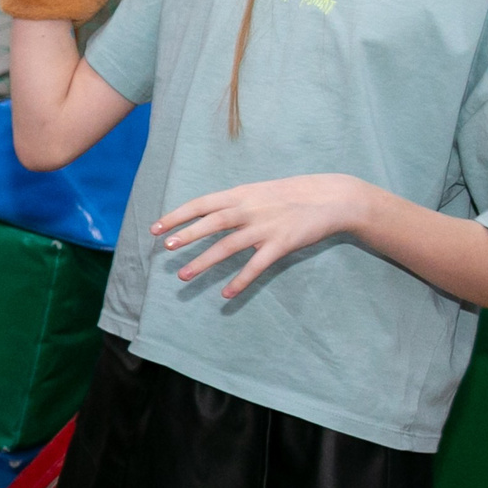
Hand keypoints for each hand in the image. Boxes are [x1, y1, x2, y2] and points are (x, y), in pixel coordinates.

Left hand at [155, 174, 370, 297]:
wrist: (331, 197)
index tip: (156, 228)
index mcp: (240, 195)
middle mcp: (248, 210)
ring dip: (204, 262)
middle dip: (186, 236)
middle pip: (211, 223)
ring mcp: (264, 228)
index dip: (177, 216)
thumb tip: (205, 213)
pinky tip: (225, 295)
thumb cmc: (290, 195)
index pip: (201, 204)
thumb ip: (232, 202)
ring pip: (228, 246)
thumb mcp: (257, 191)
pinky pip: (256, 266)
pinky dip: (240, 281)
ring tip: (183, 276)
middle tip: (165, 249)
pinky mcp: (281, 244)